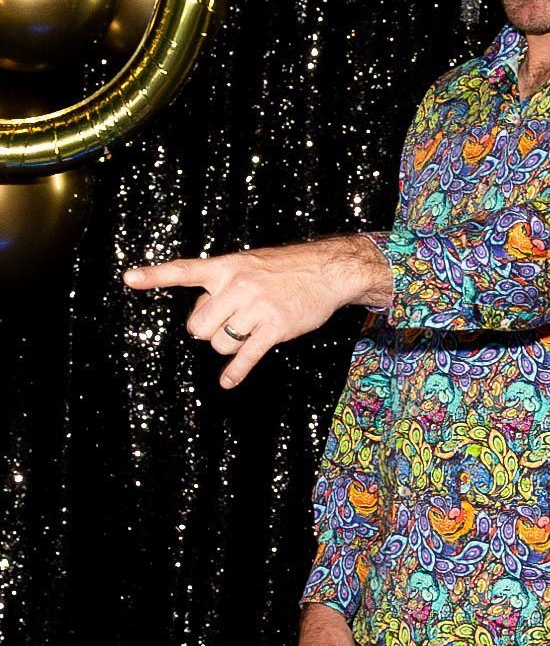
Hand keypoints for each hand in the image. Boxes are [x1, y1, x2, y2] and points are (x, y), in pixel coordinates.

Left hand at [123, 232, 392, 388]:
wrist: (325, 271)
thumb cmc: (284, 269)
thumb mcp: (247, 264)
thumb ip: (221, 286)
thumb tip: (203, 317)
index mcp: (225, 268)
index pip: (184, 270)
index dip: (154, 275)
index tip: (128, 278)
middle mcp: (236, 286)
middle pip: (199, 325)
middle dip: (207, 332)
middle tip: (225, 325)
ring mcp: (255, 307)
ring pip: (220, 343)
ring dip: (228, 346)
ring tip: (247, 334)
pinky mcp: (274, 327)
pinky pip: (246, 356)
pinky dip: (235, 372)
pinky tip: (228, 381)